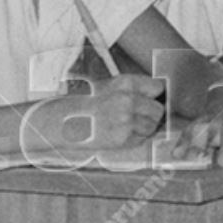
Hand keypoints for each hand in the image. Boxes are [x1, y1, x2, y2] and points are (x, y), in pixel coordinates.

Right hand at [27, 74, 165, 163]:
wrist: (64, 122)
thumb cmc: (86, 104)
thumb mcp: (109, 87)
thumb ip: (133, 90)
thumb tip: (159, 97)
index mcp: (125, 83)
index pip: (158, 88)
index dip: (154, 96)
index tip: (148, 101)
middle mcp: (127, 99)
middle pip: (158, 110)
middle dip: (151, 115)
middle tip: (135, 118)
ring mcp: (125, 119)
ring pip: (152, 126)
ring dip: (143, 129)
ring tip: (124, 126)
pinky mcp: (122, 137)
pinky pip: (140, 139)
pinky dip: (134, 139)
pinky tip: (118, 134)